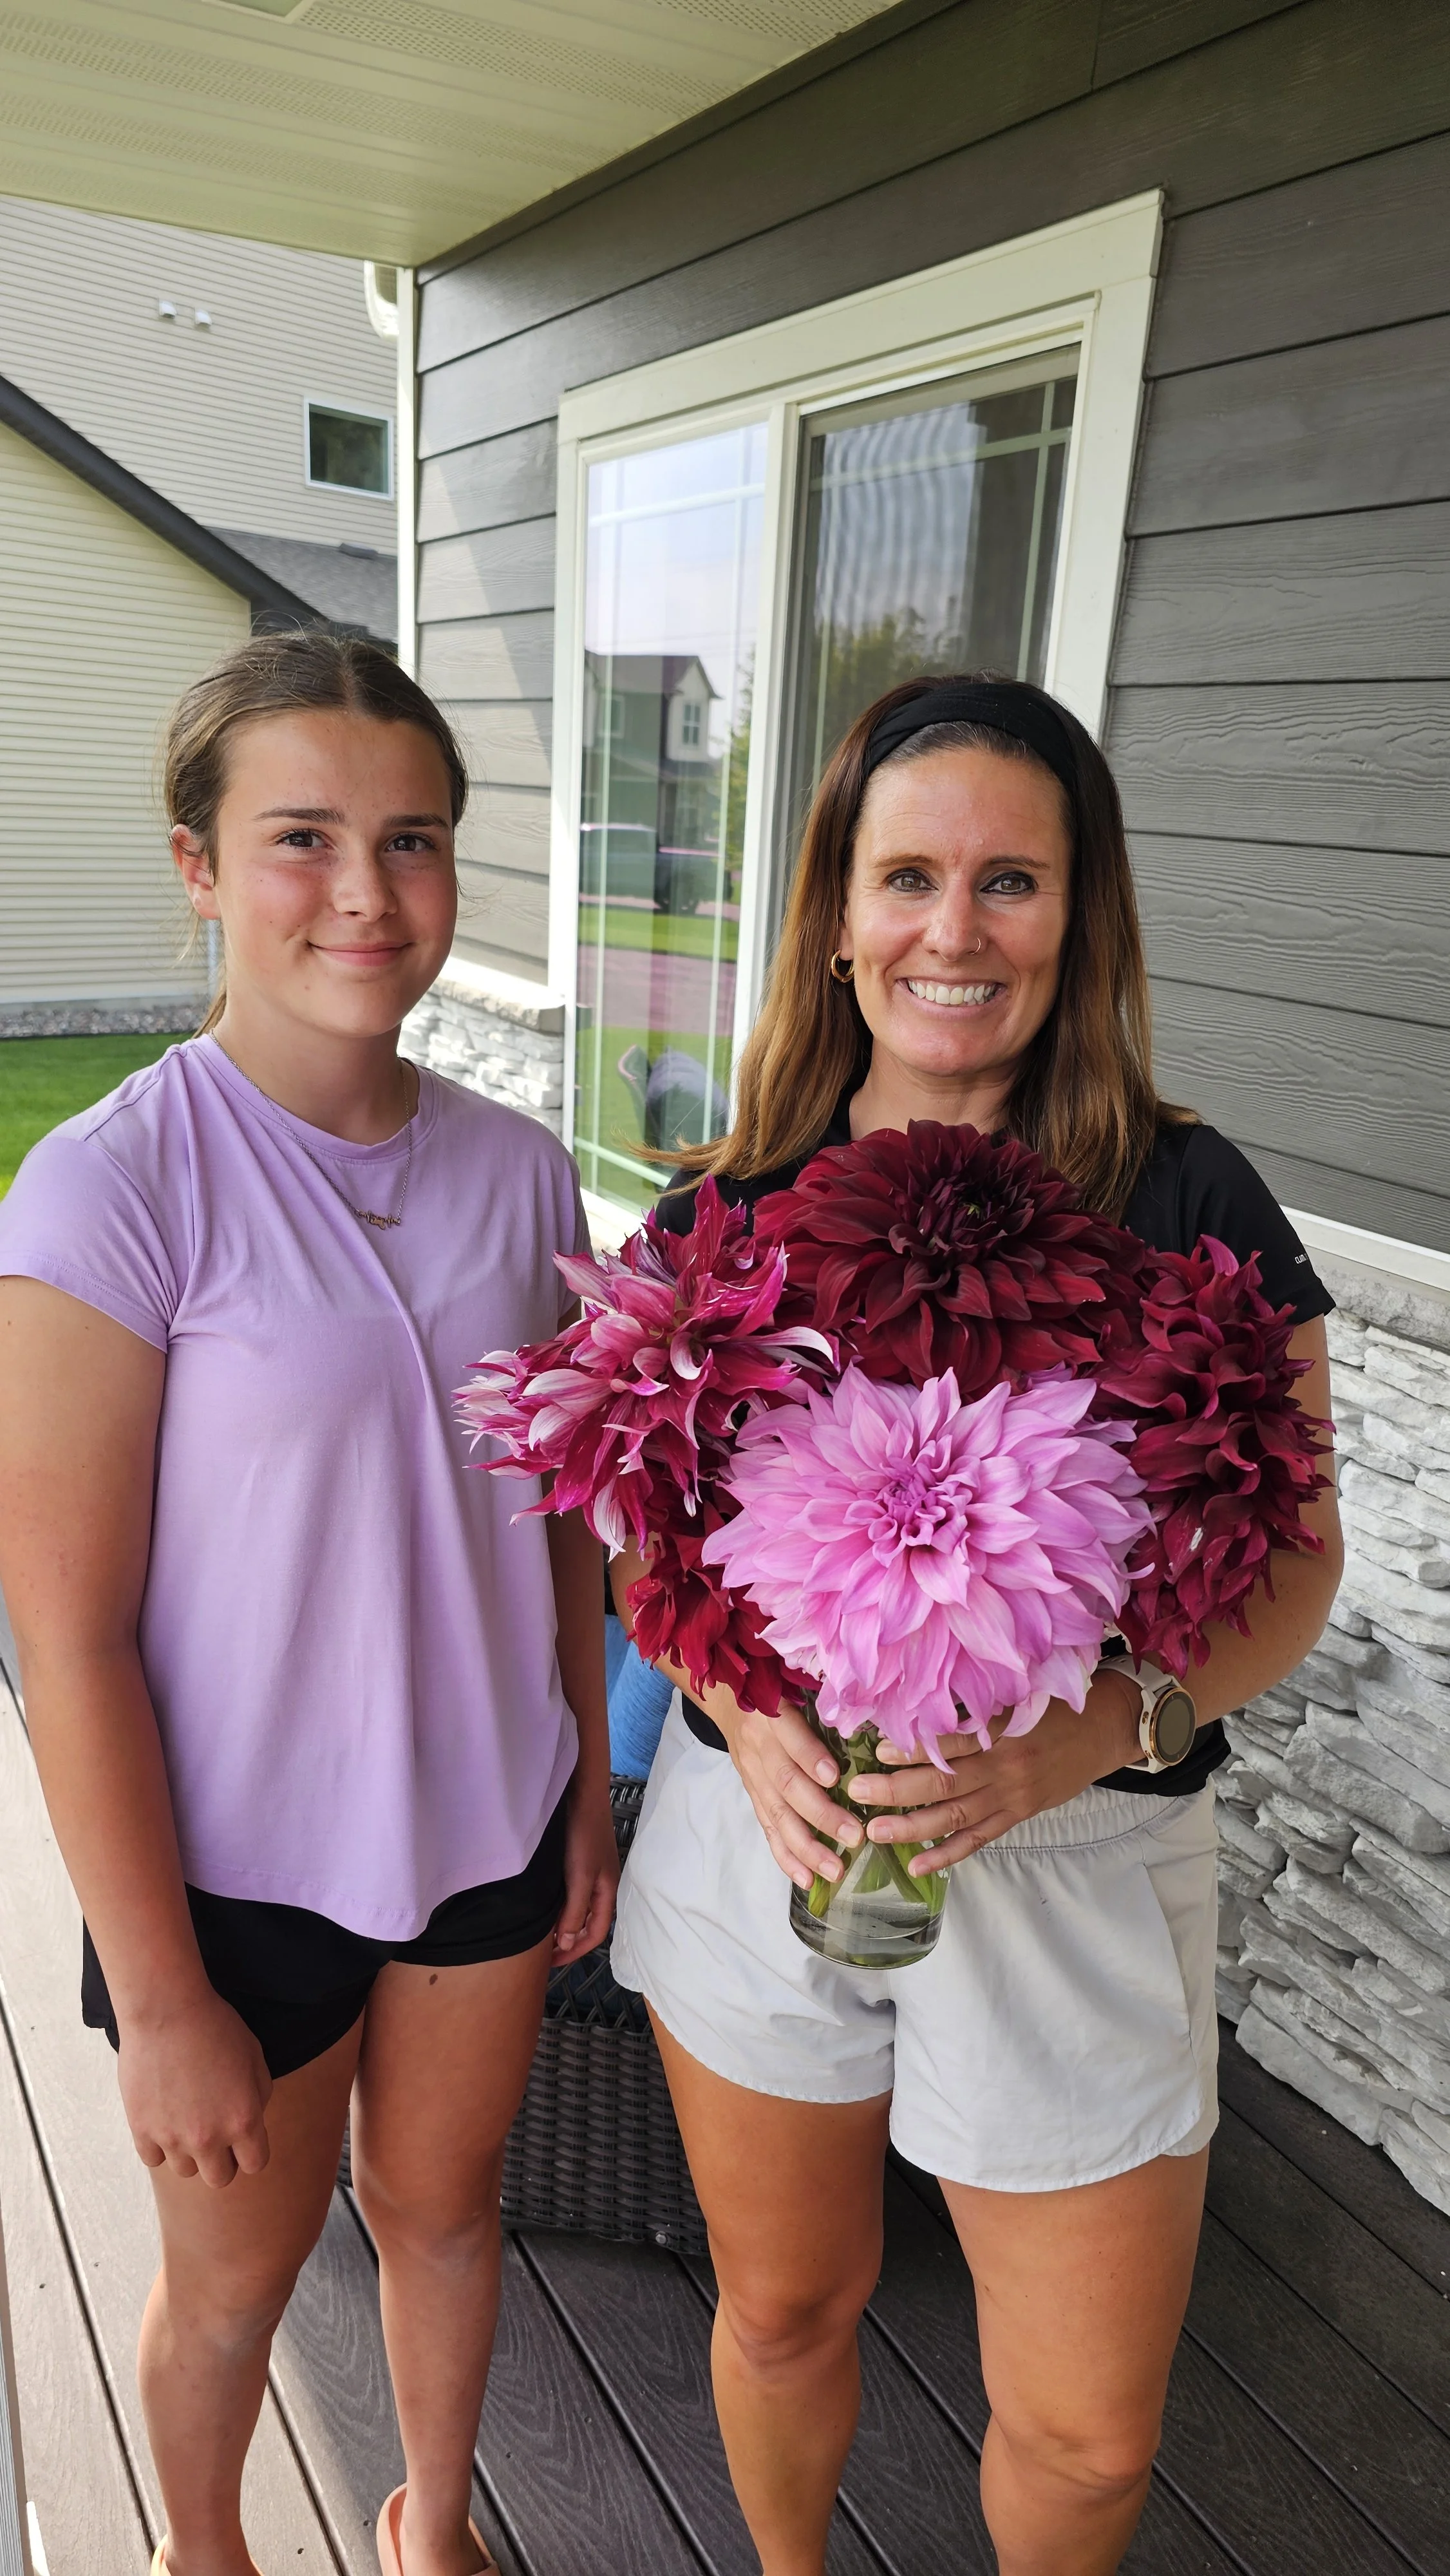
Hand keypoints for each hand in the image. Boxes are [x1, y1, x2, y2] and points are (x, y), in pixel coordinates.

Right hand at [117, 1987, 272, 2187]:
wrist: (166, 2010)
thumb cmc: (215, 2026)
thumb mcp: (255, 2057)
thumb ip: (259, 2096)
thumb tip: (252, 2119)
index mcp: (243, 2120)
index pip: (255, 2164)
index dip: (250, 2151)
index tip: (242, 2138)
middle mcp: (209, 2137)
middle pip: (219, 2178)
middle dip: (221, 2159)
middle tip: (214, 2132)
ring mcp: (173, 2138)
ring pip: (185, 2170)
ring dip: (189, 2151)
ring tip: (186, 2117)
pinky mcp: (142, 2130)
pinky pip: (154, 2159)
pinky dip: (159, 2145)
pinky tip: (164, 2118)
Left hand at [552, 1769, 619, 1962]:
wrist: (580, 1788)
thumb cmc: (583, 1832)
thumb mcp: (579, 1875)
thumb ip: (574, 1910)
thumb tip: (566, 1943)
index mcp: (607, 1890)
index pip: (596, 1933)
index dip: (575, 1951)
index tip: (550, 1962)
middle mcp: (600, 1882)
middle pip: (588, 1922)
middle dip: (568, 1941)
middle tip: (542, 1952)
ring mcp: (589, 1868)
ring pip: (577, 1906)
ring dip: (562, 1922)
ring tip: (539, 1931)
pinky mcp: (577, 1856)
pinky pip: (569, 1890)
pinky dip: (558, 1903)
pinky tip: (540, 1901)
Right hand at [723, 1700, 864, 1891]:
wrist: (730, 1704)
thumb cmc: (780, 1695)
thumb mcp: (796, 1687)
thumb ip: (827, 1705)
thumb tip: (876, 1723)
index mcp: (774, 1715)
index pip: (791, 1737)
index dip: (811, 1758)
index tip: (837, 1778)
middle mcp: (760, 1748)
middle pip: (788, 1784)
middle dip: (821, 1814)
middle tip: (855, 1836)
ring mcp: (754, 1776)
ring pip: (778, 1815)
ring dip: (807, 1847)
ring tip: (835, 1870)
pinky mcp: (753, 1796)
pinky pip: (768, 1830)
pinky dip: (786, 1857)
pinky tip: (805, 1879)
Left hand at [848, 1673, 1141, 1872]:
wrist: (1105, 1727)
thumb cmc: (1056, 1703)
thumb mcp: (1020, 1692)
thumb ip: (978, 1703)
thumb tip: (925, 1704)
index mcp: (1001, 1732)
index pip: (949, 1744)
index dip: (912, 1749)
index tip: (876, 1749)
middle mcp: (1003, 1768)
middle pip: (942, 1785)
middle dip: (895, 1790)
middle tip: (857, 1790)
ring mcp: (1011, 1797)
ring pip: (954, 1817)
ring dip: (912, 1827)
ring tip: (874, 1831)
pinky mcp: (1018, 1814)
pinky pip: (978, 1839)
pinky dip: (948, 1854)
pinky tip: (917, 1865)